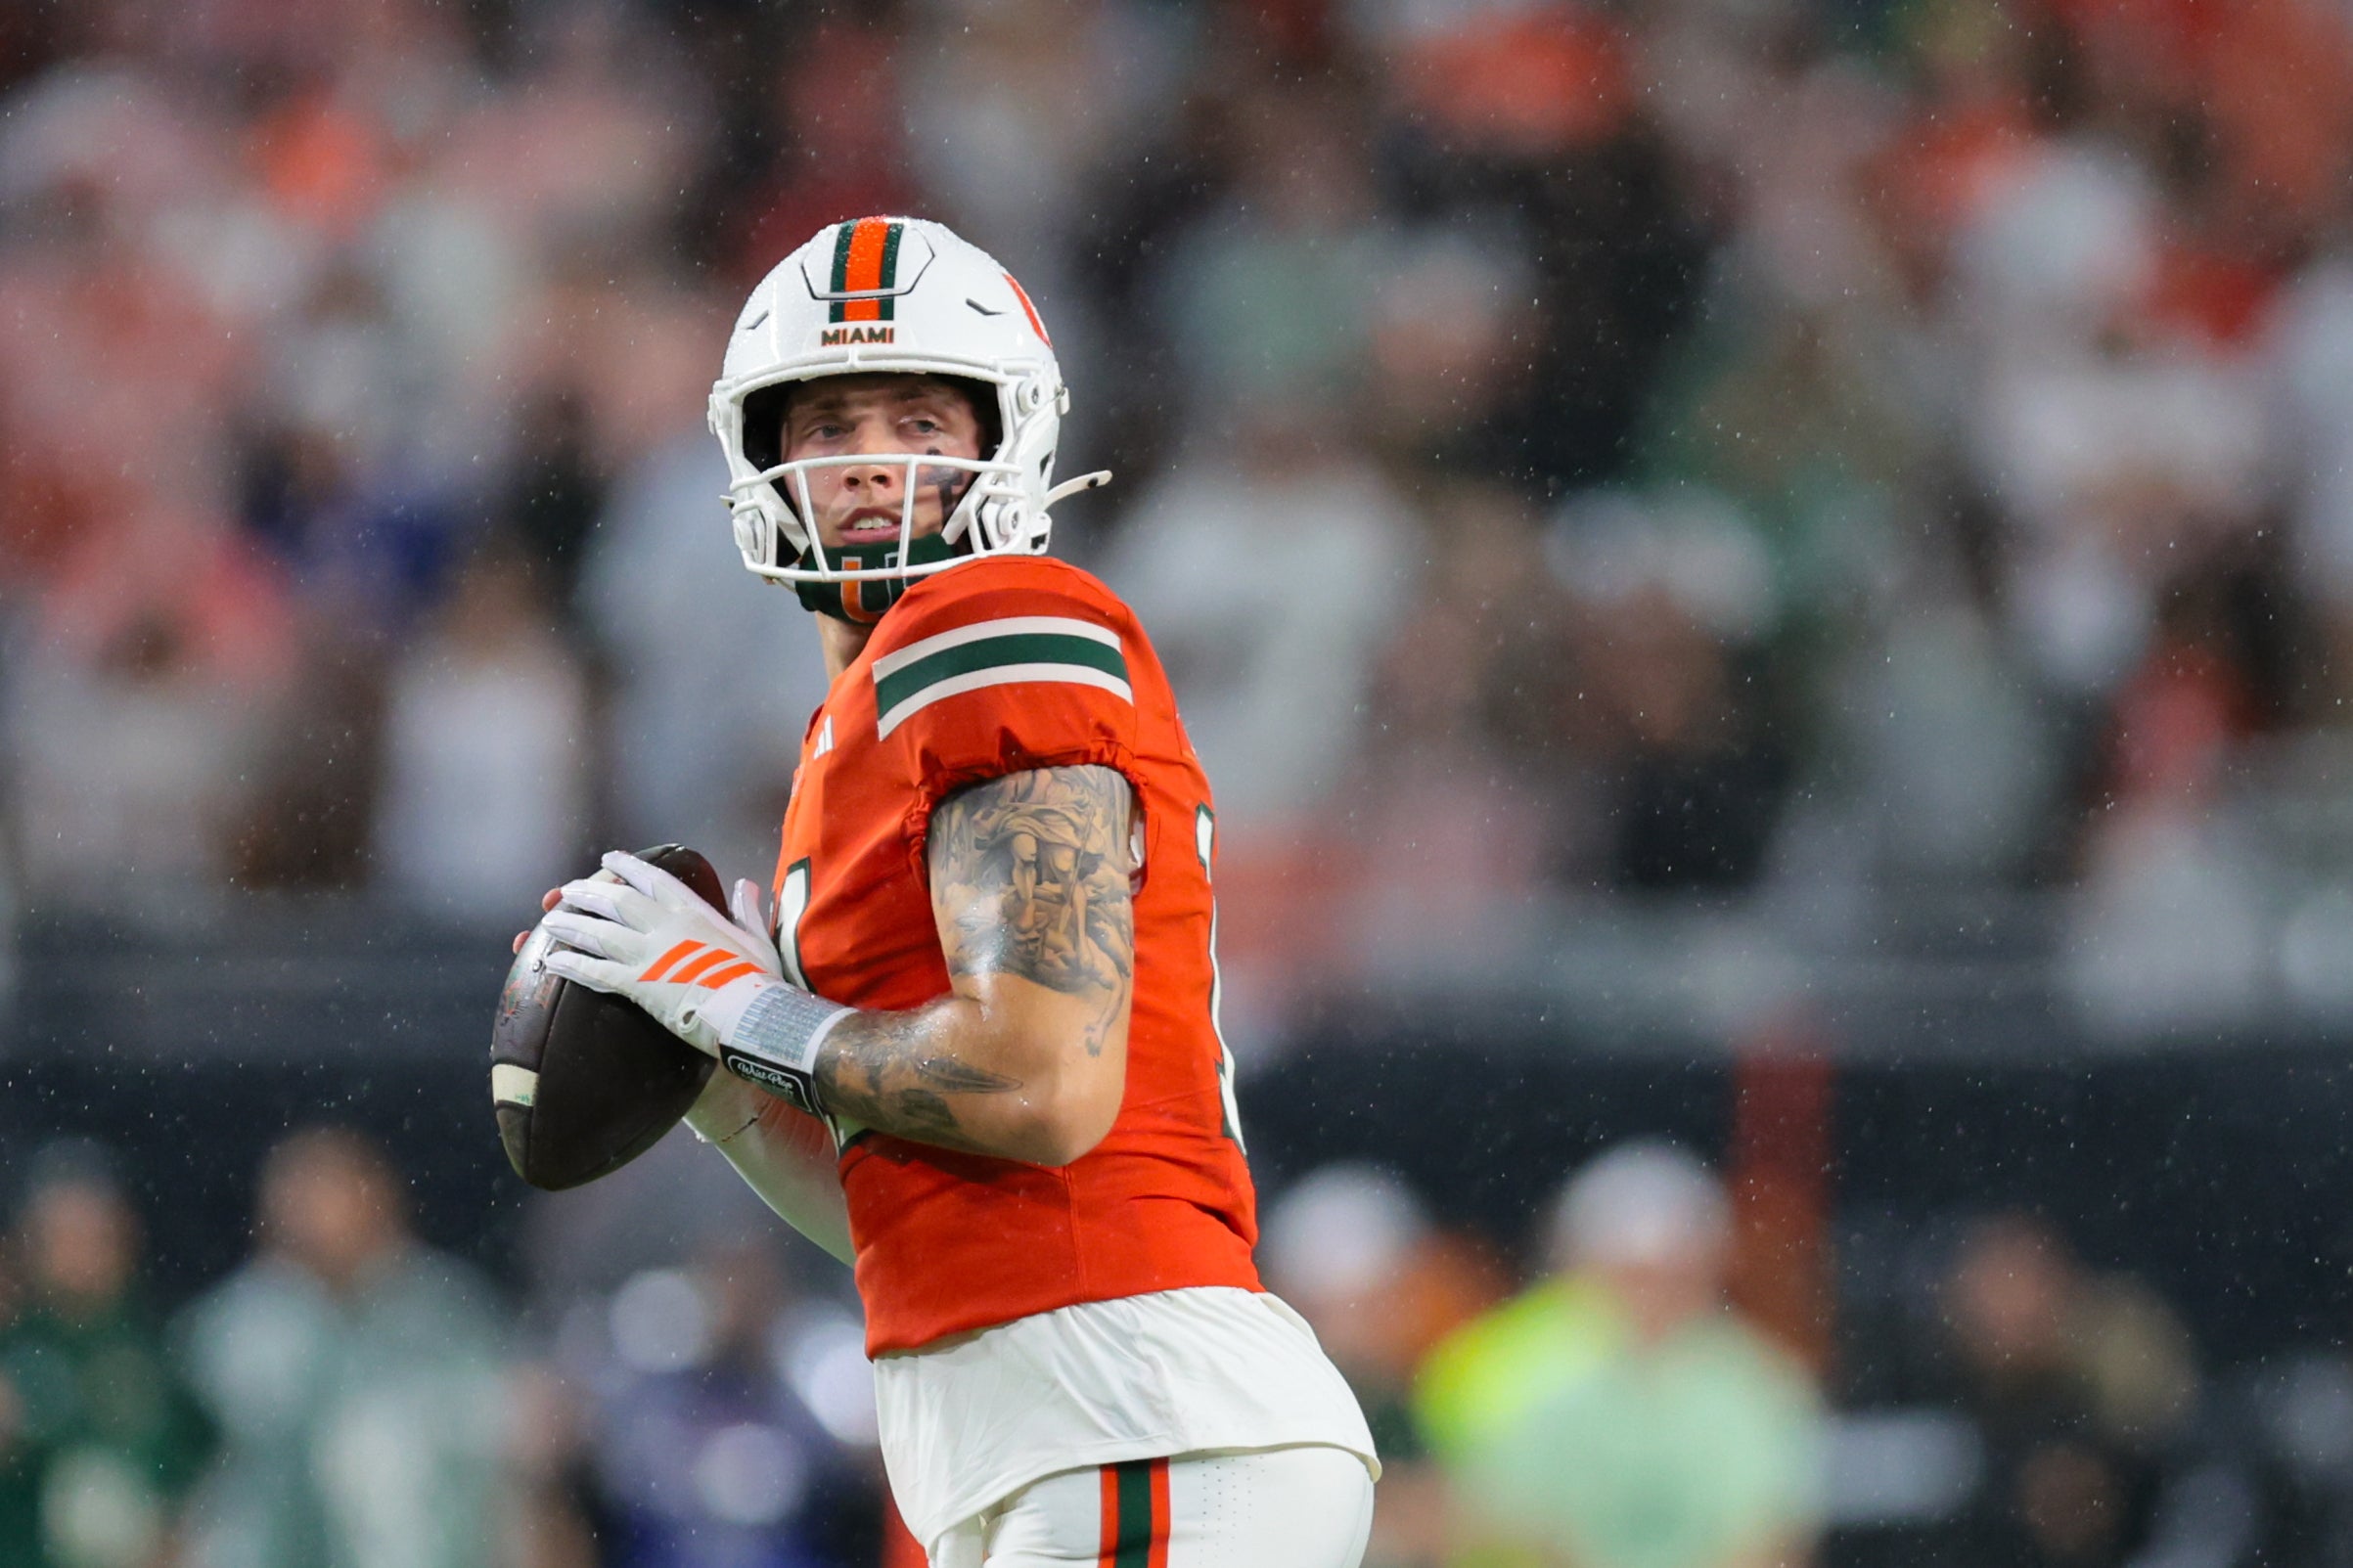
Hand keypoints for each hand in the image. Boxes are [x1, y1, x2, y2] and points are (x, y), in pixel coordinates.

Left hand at [539, 851, 782, 1058]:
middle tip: (568, 890)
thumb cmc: (760, 977)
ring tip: (550, 921)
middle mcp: (666, 926)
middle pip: (618, 902)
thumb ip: (747, 910)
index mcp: (694, 912)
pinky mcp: (639, 985)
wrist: (751, 1011)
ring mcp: (649, 954)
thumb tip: (747, 884)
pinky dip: (573, 965)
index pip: (654, 880)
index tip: (609, 858)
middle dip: (590, 892)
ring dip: (573, 924)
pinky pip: (597, 972)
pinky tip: (553, 961)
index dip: (628, 867)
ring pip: (601, 933)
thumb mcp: (757, 938)